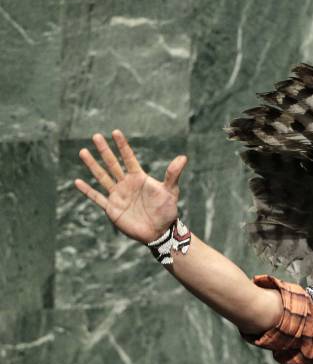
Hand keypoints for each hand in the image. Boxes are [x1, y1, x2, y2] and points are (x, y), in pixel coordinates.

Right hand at [74, 129, 187, 243]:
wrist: (160, 231)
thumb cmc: (167, 210)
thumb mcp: (170, 191)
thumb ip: (173, 174)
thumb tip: (183, 157)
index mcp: (139, 178)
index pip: (128, 158)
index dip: (122, 145)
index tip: (115, 132)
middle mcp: (126, 184)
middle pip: (112, 164)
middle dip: (104, 150)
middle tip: (96, 136)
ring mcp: (118, 195)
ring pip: (102, 177)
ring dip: (92, 165)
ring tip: (83, 151)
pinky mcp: (112, 208)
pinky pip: (97, 198)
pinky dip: (87, 190)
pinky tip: (77, 181)